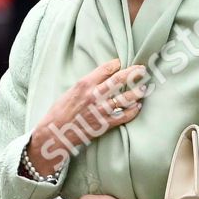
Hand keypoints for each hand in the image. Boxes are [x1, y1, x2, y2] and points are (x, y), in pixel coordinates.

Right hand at [25, 58, 146, 174]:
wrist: (55, 133)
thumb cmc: (60, 112)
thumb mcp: (70, 91)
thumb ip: (86, 84)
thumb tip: (101, 78)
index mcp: (84, 84)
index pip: (107, 68)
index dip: (117, 64)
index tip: (121, 64)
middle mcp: (94, 95)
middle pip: (120, 80)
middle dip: (134, 73)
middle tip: (141, 70)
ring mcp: (101, 110)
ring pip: (126, 98)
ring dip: (137, 92)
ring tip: (143, 89)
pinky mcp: (104, 124)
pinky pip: (124, 116)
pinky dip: (133, 111)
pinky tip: (137, 107)